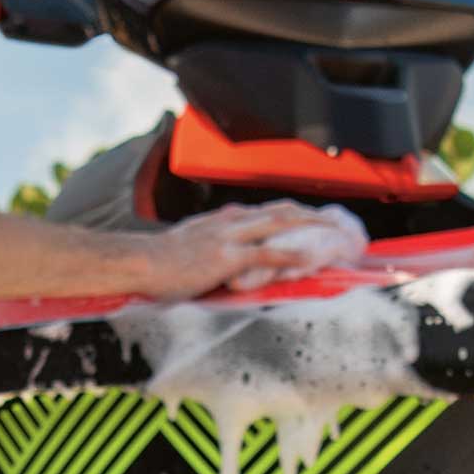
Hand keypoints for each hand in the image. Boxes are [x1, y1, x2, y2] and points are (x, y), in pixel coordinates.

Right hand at [132, 204, 321, 299]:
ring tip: (333, 237)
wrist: (138, 262)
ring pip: (280, 225)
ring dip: (310, 230)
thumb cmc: (157, 258)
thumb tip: (228, 220)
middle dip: (311, 215)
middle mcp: (231, 222)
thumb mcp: (189, 237)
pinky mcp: (227, 258)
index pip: (266, 211)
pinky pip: (267, 254)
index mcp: (223, 219)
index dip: (292, 213)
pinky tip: (310, 260)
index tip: (311, 218)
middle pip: (281, 211)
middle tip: (334, 224)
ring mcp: (230, 238)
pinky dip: (292, 256)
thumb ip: (212, 231)